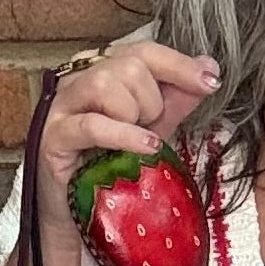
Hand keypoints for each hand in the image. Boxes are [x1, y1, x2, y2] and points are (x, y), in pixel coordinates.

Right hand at [31, 40, 221, 237]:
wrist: (81, 215)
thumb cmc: (112, 167)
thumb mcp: (153, 129)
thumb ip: (177, 99)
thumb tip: (208, 67)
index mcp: (102, 71)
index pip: (143, 51)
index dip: (178, 64)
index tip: (210, 82)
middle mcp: (78, 81)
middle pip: (126, 64)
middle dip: (152, 100)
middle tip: (151, 130)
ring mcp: (62, 107)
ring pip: (104, 84)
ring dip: (134, 114)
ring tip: (140, 142)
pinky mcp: (54, 138)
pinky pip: (92, 125)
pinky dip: (124, 135)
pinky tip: (146, 147)